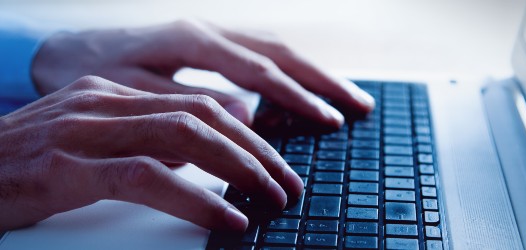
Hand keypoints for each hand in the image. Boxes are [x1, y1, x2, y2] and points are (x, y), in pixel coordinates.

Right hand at [0, 76, 303, 230]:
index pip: (197, 105)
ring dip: (238, 170)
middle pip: (201, 117)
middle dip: (254, 152)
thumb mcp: (84, 148)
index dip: (246, 136)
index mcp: (110, 94)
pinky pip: (146, 177)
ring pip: (183, 136)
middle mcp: (101, 102)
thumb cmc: (15, 170)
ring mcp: (82, 130)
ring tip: (270, 199)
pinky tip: (225, 218)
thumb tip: (193, 163)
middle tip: (286, 184)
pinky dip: (196, 198)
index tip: (276, 164)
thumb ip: (136, 146)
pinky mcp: (65, 166)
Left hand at [31, 20, 374, 126]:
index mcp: (192, 40)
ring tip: (348, 98)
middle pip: (281, 52)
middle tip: (360, 106)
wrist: (62, 49)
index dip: (297, 95)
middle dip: (324, 80)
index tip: (328, 118)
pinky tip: (305, 91)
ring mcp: (211, 34)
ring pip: (276, 49)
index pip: (259, 69)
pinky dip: (290, 74)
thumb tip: (246, 115)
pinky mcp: (209, 45)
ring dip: (314, 74)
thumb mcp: (129, 92)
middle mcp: (208, 30)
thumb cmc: (88, 74)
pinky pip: (261, 55)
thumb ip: (187, 102)